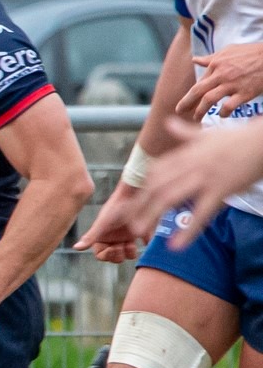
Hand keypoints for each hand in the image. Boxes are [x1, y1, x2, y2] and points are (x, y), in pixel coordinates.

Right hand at [73, 182, 152, 263]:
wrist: (136, 194)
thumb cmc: (116, 207)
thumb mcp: (102, 222)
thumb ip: (90, 237)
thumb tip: (75, 248)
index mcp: (103, 236)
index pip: (101, 254)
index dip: (106, 255)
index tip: (112, 248)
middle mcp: (114, 238)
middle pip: (114, 257)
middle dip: (118, 255)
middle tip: (122, 245)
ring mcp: (128, 236)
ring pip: (128, 254)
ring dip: (130, 253)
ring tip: (132, 243)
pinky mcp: (142, 233)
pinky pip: (145, 245)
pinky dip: (145, 245)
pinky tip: (142, 240)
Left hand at [133, 120, 262, 248]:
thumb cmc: (238, 139)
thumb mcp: (207, 134)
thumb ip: (184, 133)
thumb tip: (168, 121)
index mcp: (186, 154)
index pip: (155, 172)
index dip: (142, 189)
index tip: (132, 203)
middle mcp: (190, 165)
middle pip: (155, 187)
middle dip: (139, 205)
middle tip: (127, 222)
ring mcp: (204, 177)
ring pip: (169, 198)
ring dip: (151, 215)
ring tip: (140, 232)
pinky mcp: (221, 190)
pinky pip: (201, 214)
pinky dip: (188, 231)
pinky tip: (176, 245)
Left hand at [176, 42, 262, 118]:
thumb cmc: (251, 52)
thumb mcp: (228, 50)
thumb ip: (211, 58)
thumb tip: (195, 60)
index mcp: (215, 65)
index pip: (199, 83)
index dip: (190, 95)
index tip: (185, 104)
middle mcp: (220, 75)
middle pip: (197, 91)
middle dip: (186, 103)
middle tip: (179, 112)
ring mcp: (232, 84)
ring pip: (209, 100)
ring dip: (200, 111)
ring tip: (196, 118)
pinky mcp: (244, 93)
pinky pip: (229, 106)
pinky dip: (223, 113)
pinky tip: (222, 115)